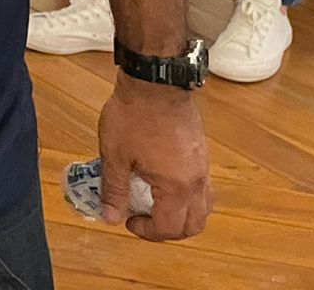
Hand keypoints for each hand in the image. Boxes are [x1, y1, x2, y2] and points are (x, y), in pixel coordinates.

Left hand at [98, 74, 213, 241]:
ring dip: (182, 215)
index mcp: (176, 187)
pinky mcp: (201, 151)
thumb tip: (110, 217)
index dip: (147, 232)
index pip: (169, 228)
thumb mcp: (115, 155)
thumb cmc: (134, 116)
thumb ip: (114, 190)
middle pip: (194, 224)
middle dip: (169, 231)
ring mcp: (202, 165)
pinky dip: (187, 196)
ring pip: (203, 206)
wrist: (155, 82)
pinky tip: (163, 182)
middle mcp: (197, 181)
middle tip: (144, 220)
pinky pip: (202, 186)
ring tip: (155, 204)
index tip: (127, 221)